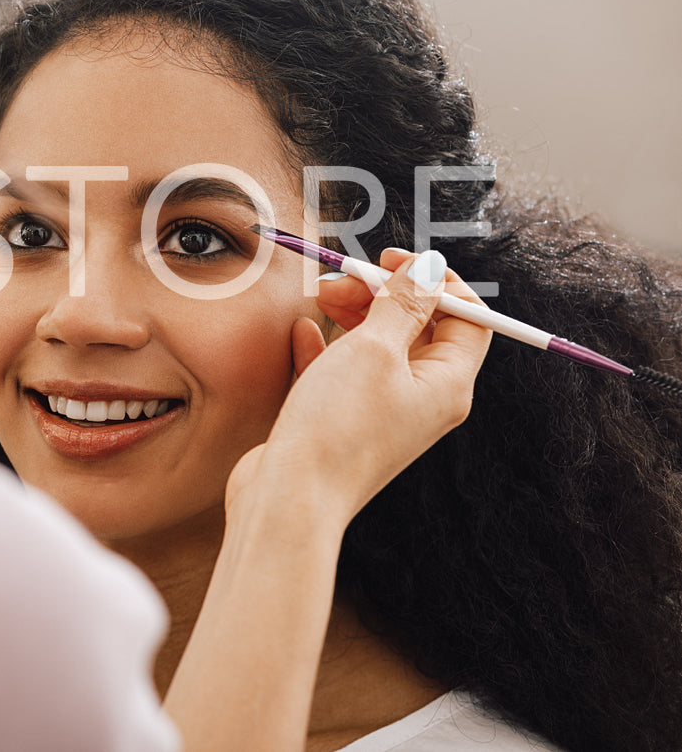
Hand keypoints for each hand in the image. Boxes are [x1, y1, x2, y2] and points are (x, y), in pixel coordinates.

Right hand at [225, 248, 492, 530]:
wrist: (290, 499)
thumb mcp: (374, 349)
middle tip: (345, 276)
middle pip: (419, 328)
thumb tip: (430, 268)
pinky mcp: (343, 421)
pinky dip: (326, 346)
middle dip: (384, 293)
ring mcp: (382, 412)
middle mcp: (422, 400)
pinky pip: (342, 371)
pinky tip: (304, 330)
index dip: (438, 282)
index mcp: (447, 386)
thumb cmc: (338, 427)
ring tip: (319, 296)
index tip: (396, 261)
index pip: (468, 319)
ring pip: (378, 346)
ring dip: (352, 313)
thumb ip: (403, 303)